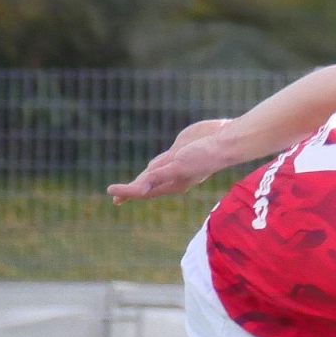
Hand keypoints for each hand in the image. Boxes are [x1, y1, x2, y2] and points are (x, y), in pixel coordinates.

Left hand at [107, 120, 235, 202]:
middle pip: (147, 184)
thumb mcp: (178, 166)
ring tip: (132, 185)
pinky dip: (154, 164)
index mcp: (173, 183)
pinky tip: (153, 167)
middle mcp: (174, 176)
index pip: (144, 190)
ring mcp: (177, 164)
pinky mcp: (180, 151)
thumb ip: (158, 177)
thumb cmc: (204, 155)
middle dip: (131, 190)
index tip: (110, 191)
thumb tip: (139, 189)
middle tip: (115, 195)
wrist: (226, 141)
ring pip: (154, 173)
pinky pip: (163, 161)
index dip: (127, 191)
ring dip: (142, 179)